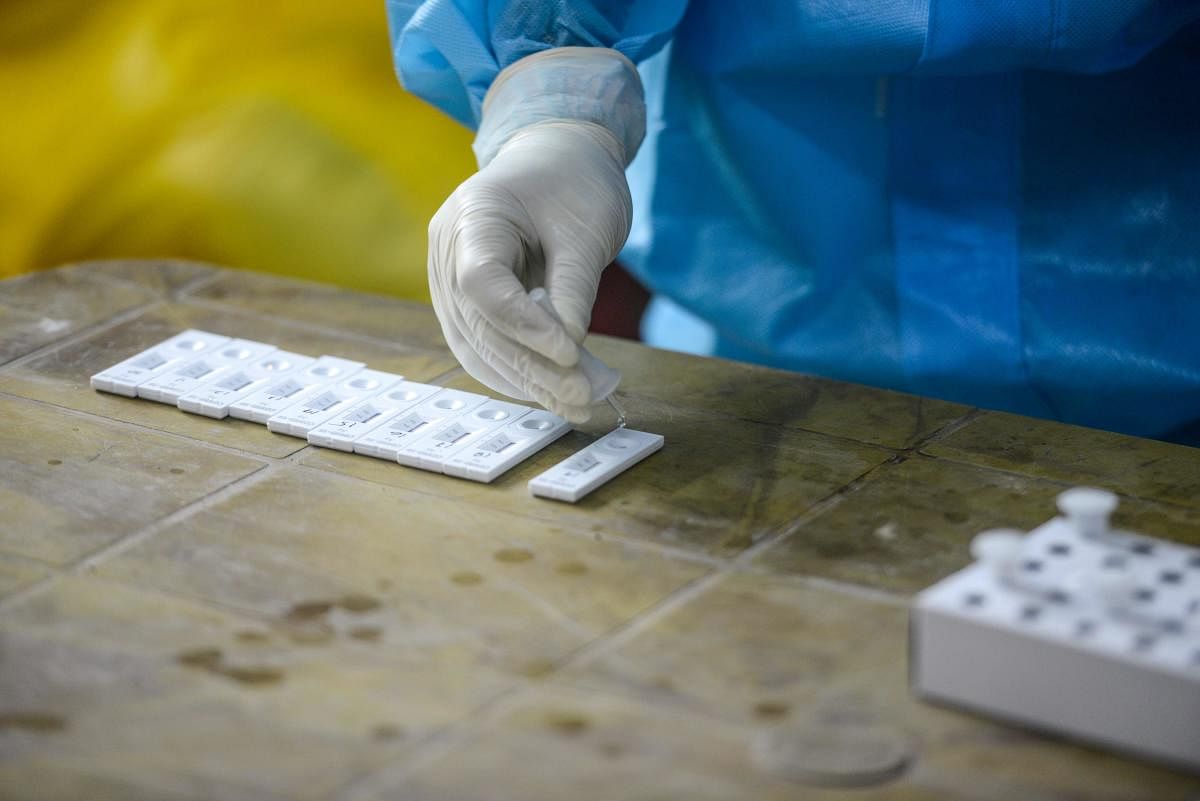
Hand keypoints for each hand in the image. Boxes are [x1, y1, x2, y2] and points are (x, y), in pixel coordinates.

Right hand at [427, 118, 632, 422]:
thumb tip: (567, 351)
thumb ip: (573, 287)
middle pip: (480, 322)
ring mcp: (448, 276)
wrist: (557, 159)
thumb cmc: (575, 183)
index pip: (482, 282)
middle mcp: (448, 248)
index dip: (522, 323)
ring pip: (478, 342)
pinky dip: (515, 371)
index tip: (570, 351)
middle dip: (532, 365)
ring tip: (576, 404)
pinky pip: (482, 344)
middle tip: (583, 396)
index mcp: (473, 214)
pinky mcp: (464, 300)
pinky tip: (551, 394)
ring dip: (526, 379)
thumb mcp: (587, 229)